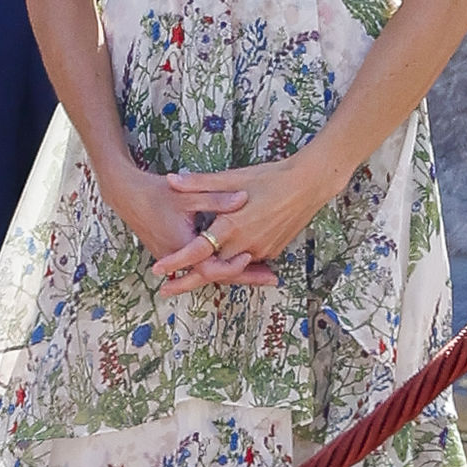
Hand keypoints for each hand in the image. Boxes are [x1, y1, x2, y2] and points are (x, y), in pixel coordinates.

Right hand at [95, 157, 261, 289]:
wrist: (127, 196)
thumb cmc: (156, 193)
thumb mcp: (187, 194)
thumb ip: (217, 198)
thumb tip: (244, 197)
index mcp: (182, 245)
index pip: (210, 267)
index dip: (232, 264)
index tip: (250, 256)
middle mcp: (179, 259)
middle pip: (217, 276)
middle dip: (245, 277)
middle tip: (272, 279)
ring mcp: (176, 260)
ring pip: (211, 273)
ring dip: (236, 274)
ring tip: (264, 274)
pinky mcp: (176, 257)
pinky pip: (203, 267)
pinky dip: (222, 267)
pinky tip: (241, 263)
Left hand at [150, 154, 327, 296]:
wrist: (309, 185)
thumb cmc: (271, 177)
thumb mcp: (233, 177)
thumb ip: (200, 182)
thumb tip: (172, 179)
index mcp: (232, 226)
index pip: (198, 251)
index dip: (177, 262)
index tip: (158, 270)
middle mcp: (246, 244)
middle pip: (212, 270)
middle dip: (189, 280)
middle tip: (166, 289)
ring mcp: (261, 250)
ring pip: (230, 268)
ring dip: (211, 274)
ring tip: (187, 280)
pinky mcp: (272, 250)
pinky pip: (247, 262)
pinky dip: (232, 265)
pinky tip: (221, 264)